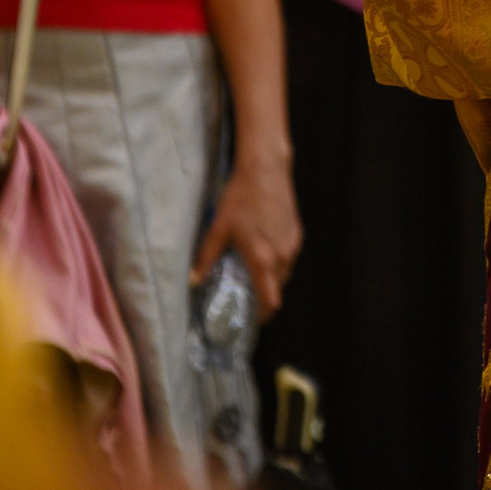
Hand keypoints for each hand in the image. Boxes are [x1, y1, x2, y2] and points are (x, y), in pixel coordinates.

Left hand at [195, 153, 301, 319]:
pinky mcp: (296, 232)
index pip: (270, 299)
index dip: (264, 315)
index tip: (253, 319)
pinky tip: (263, 250)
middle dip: (265, 296)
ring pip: (285, 272)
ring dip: (272, 279)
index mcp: (262, 259)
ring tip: (253, 273)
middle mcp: (282, 255)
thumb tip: (194, 280)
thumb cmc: (240, 199)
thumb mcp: (218, 229)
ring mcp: (292, 243)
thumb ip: (206, 258)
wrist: (266, 170)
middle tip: (246, 295)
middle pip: (278, 288)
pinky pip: (289, 257)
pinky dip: (278, 262)